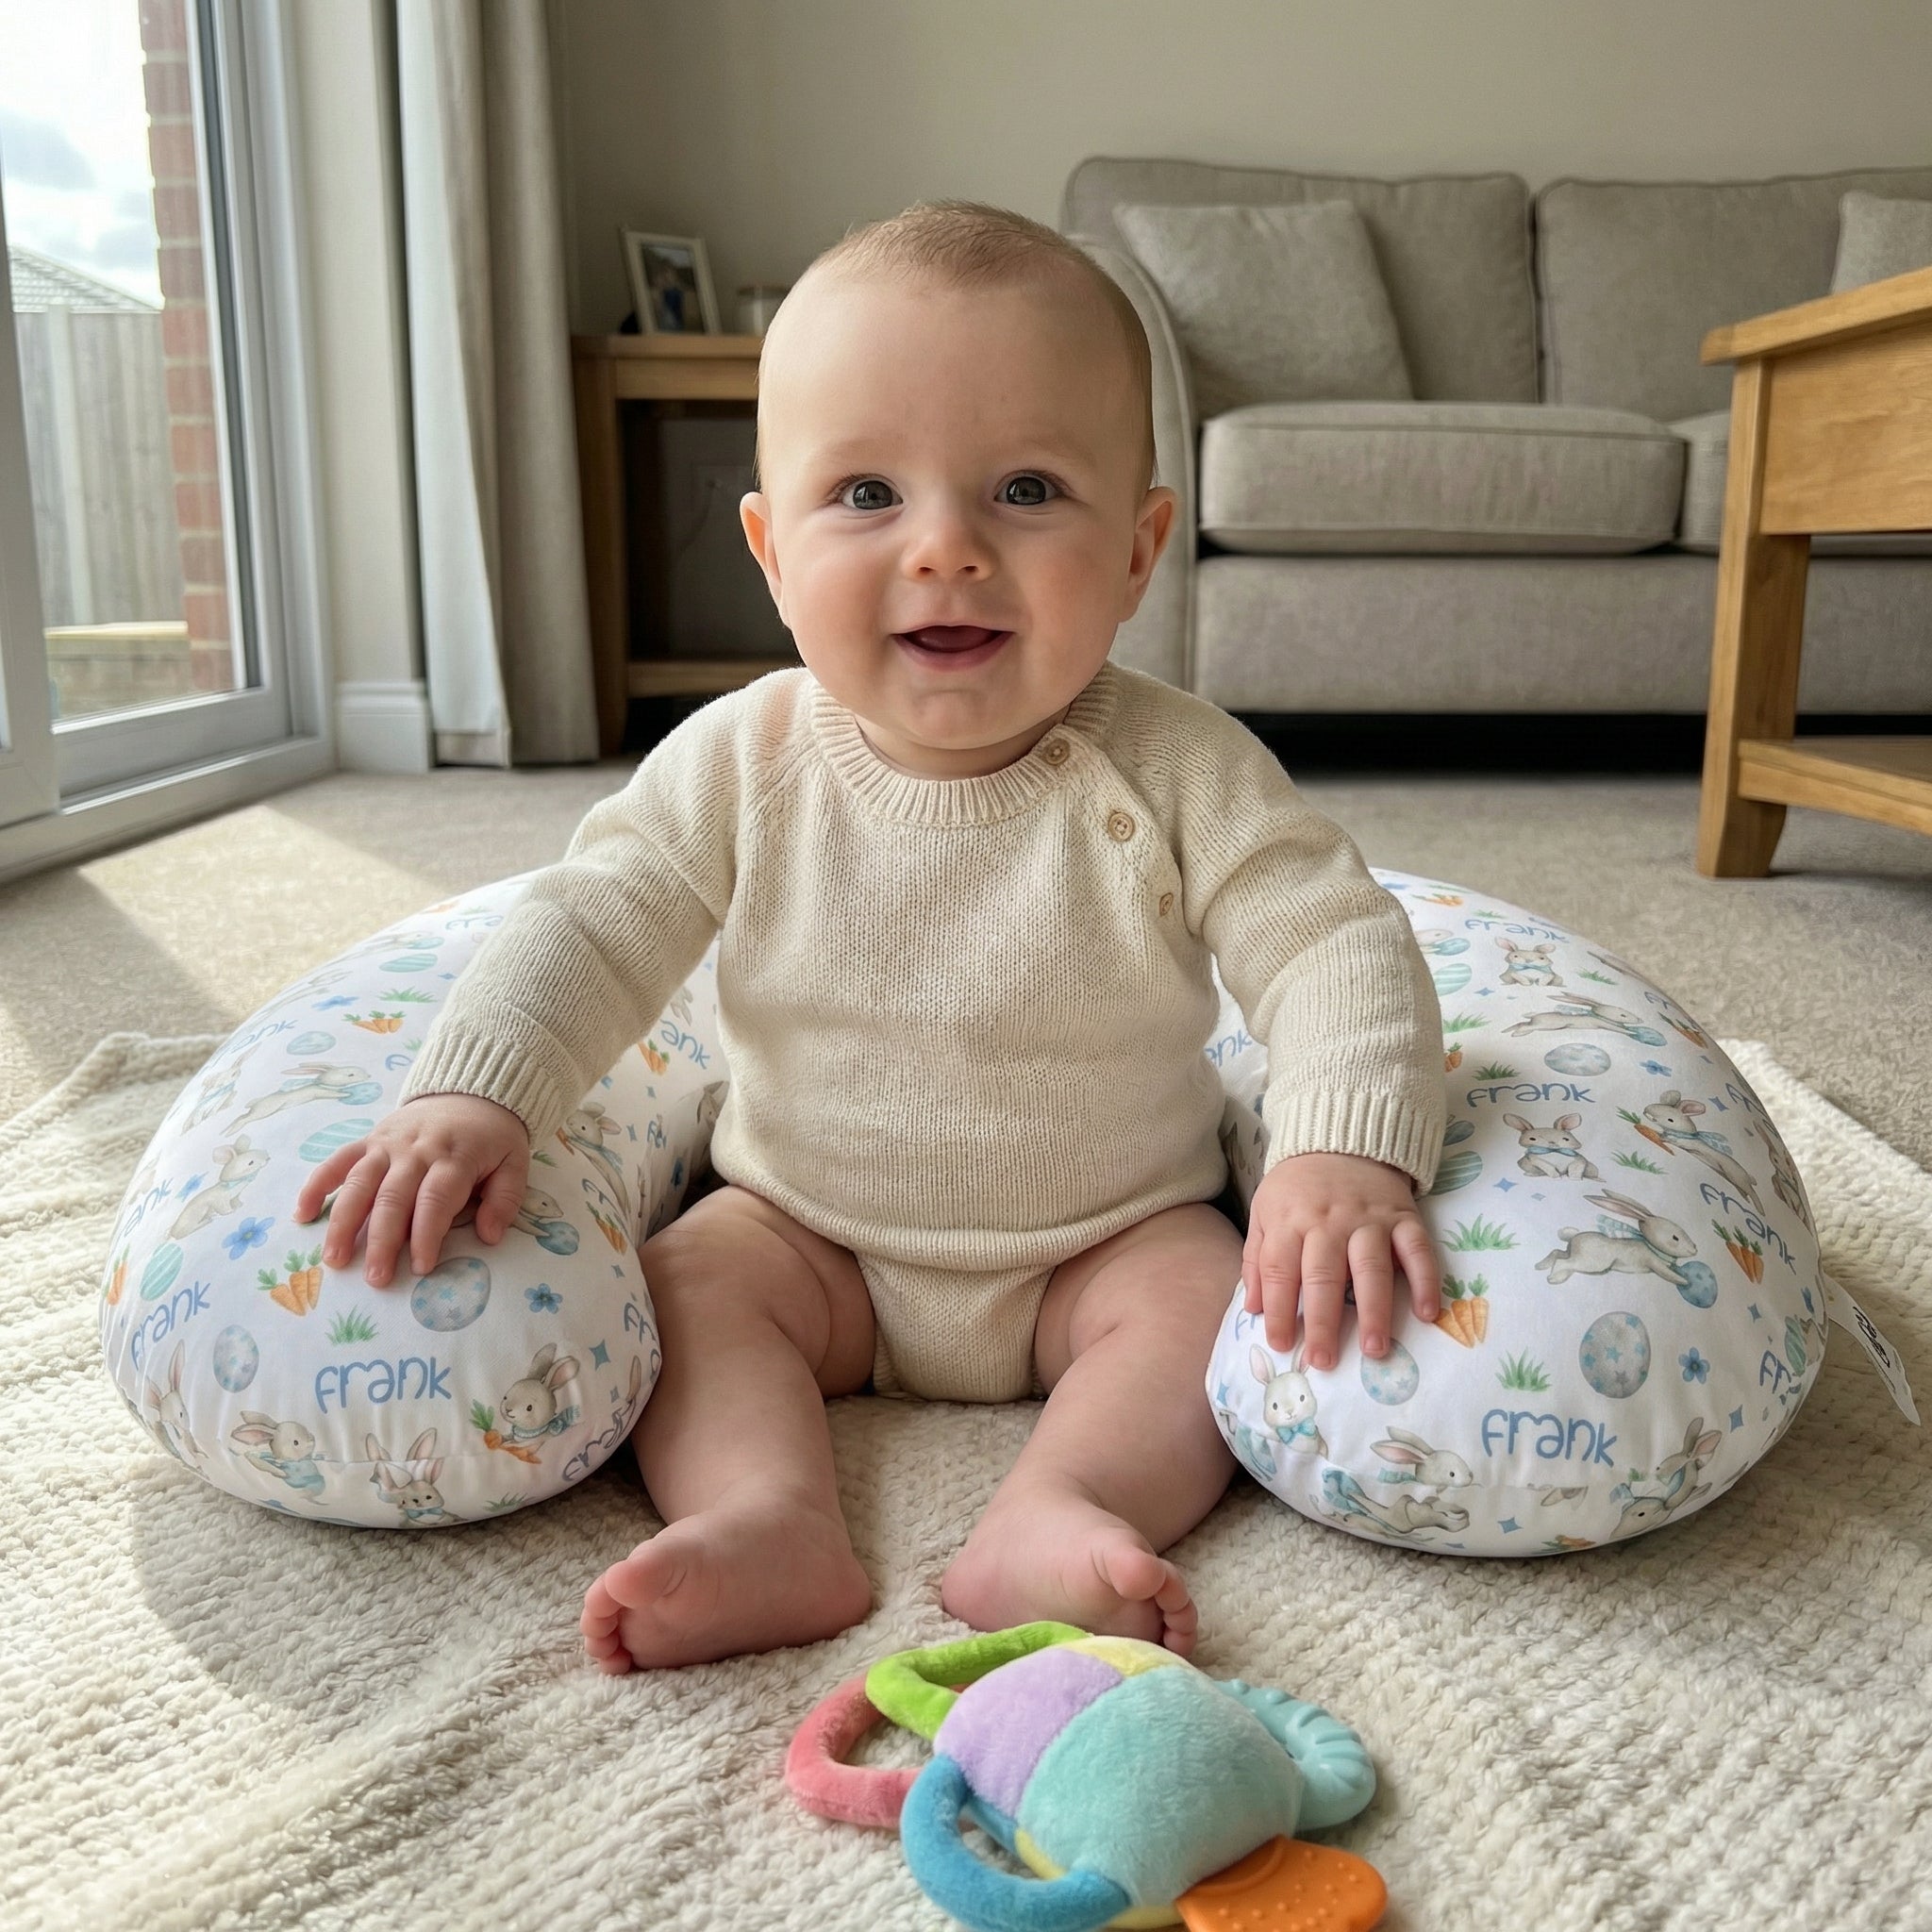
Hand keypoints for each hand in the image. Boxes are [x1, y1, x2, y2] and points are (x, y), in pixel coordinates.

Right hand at [293, 1093, 530, 1287]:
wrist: (471, 1091)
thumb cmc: (492, 1138)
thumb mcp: (515, 1162)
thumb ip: (506, 1199)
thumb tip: (489, 1236)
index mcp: (454, 1158)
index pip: (435, 1200)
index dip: (426, 1234)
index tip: (421, 1267)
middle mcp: (416, 1151)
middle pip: (393, 1198)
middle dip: (382, 1240)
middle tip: (375, 1278)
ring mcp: (388, 1144)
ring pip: (359, 1183)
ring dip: (343, 1222)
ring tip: (333, 1259)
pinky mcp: (369, 1140)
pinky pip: (338, 1161)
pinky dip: (317, 1185)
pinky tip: (302, 1214)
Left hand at [1241, 1150, 1440, 1367]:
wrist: (1342, 1136)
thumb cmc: (1298, 1186)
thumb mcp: (1264, 1211)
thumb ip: (1257, 1258)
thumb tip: (1253, 1308)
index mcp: (1289, 1222)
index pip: (1279, 1271)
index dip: (1279, 1310)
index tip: (1281, 1344)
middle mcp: (1329, 1222)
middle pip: (1323, 1277)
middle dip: (1323, 1322)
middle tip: (1323, 1362)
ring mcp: (1369, 1219)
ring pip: (1371, 1269)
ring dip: (1373, 1311)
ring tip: (1374, 1350)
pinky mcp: (1404, 1216)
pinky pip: (1417, 1251)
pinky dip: (1425, 1281)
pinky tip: (1427, 1314)